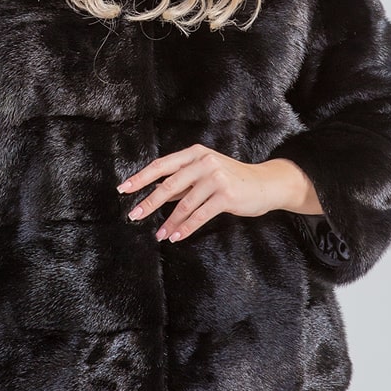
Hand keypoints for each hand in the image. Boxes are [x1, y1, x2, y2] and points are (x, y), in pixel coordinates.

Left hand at [117, 145, 314, 242]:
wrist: (266, 184)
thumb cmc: (233, 179)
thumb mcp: (206, 173)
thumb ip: (184, 182)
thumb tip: (156, 195)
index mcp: (195, 154)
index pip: (162, 165)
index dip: (141, 178)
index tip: (124, 189)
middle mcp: (204, 162)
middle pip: (168, 185)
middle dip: (149, 203)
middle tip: (134, 215)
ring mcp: (215, 178)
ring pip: (184, 204)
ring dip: (170, 222)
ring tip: (159, 235)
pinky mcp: (226, 195)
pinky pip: (199, 215)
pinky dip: (186, 228)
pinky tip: (176, 236)